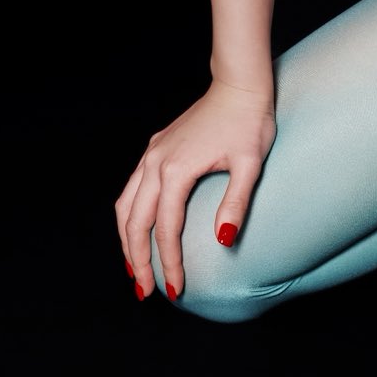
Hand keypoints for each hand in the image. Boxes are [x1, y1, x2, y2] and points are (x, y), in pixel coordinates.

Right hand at [115, 78, 276, 302]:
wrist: (240, 85)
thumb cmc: (250, 122)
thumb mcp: (250, 163)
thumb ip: (235, 202)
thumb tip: (223, 241)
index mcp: (176, 169)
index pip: (166, 229)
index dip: (170, 263)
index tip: (177, 290)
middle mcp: (156, 162)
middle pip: (135, 222)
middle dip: (138, 260)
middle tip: (146, 291)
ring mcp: (152, 154)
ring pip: (125, 206)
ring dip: (126, 240)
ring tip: (134, 269)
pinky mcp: (156, 148)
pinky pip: (132, 188)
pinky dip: (129, 215)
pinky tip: (136, 229)